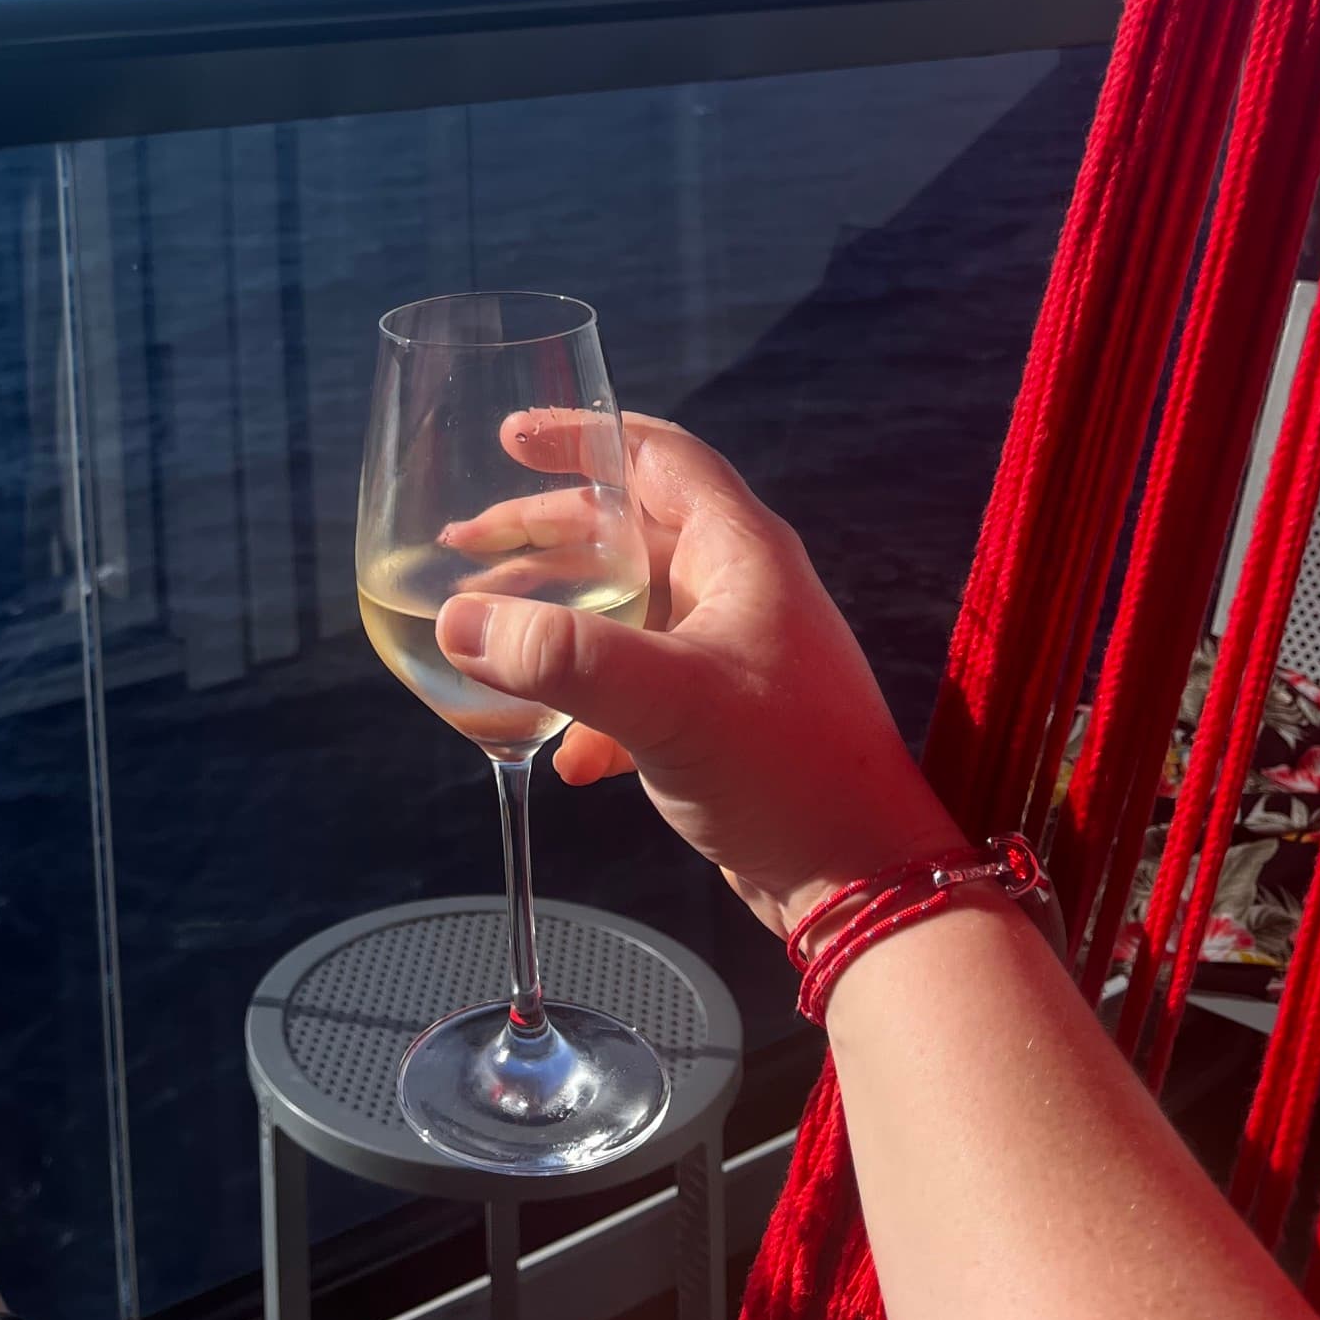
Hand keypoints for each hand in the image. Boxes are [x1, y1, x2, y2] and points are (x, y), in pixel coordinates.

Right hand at [435, 413, 959, 937]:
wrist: (861, 885)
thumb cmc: (787, 770)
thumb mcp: (665, 700)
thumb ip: (561, 656)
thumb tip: (459, 622)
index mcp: (740, 550)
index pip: (656, 456)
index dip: (583, 435)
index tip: (512, 438)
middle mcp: (737, 588)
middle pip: (625, 532)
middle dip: (543, 535)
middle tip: (465, 542)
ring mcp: (730, 654)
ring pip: (624, 610)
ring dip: (554, 620)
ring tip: (484, 633)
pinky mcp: (721, 720)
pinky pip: (636, 689)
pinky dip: (589, 709)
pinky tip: (559, 754)